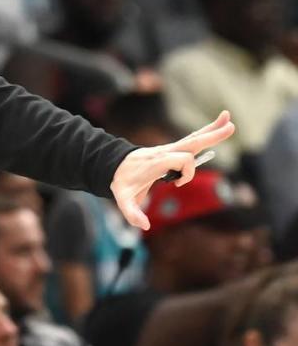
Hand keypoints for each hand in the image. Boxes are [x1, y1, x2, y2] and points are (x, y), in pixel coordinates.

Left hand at [111, 111, 234, 229]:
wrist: (115, 165)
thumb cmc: (122, 181)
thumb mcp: (122, 199)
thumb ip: (132, 213)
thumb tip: (145, 227)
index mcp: (156, 162)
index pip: (180, 160)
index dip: (186, 173)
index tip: (176, 184)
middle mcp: (164, 152)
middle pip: (190, 142)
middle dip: (210, 136)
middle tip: (231, 127)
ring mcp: (169, 148)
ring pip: (193, 138)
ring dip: (211, 130)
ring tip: (229, 119)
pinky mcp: (173, 149)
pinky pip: (191, 140)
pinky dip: (205, 133)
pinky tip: (219, 125)